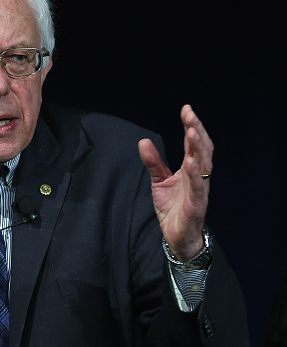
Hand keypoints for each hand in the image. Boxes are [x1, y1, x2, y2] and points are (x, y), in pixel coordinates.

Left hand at [138, 105, 212, 260]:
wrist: (177, 237)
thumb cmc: (173, 208)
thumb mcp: (158, 181)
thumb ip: (153, 162)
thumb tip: (143, 141)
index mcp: (190, 169)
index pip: (192, 144)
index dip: (191, 126)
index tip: (186, 109)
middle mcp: (198, 177)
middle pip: (202, 150)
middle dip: (197, 131)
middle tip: (190, 115)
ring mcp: (199, 190)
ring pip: (204, 166)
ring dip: (198, 148)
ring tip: (191, 132)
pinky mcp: (197, 205)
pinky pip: (198, 188)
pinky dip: (195, 175)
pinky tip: (191, 162)